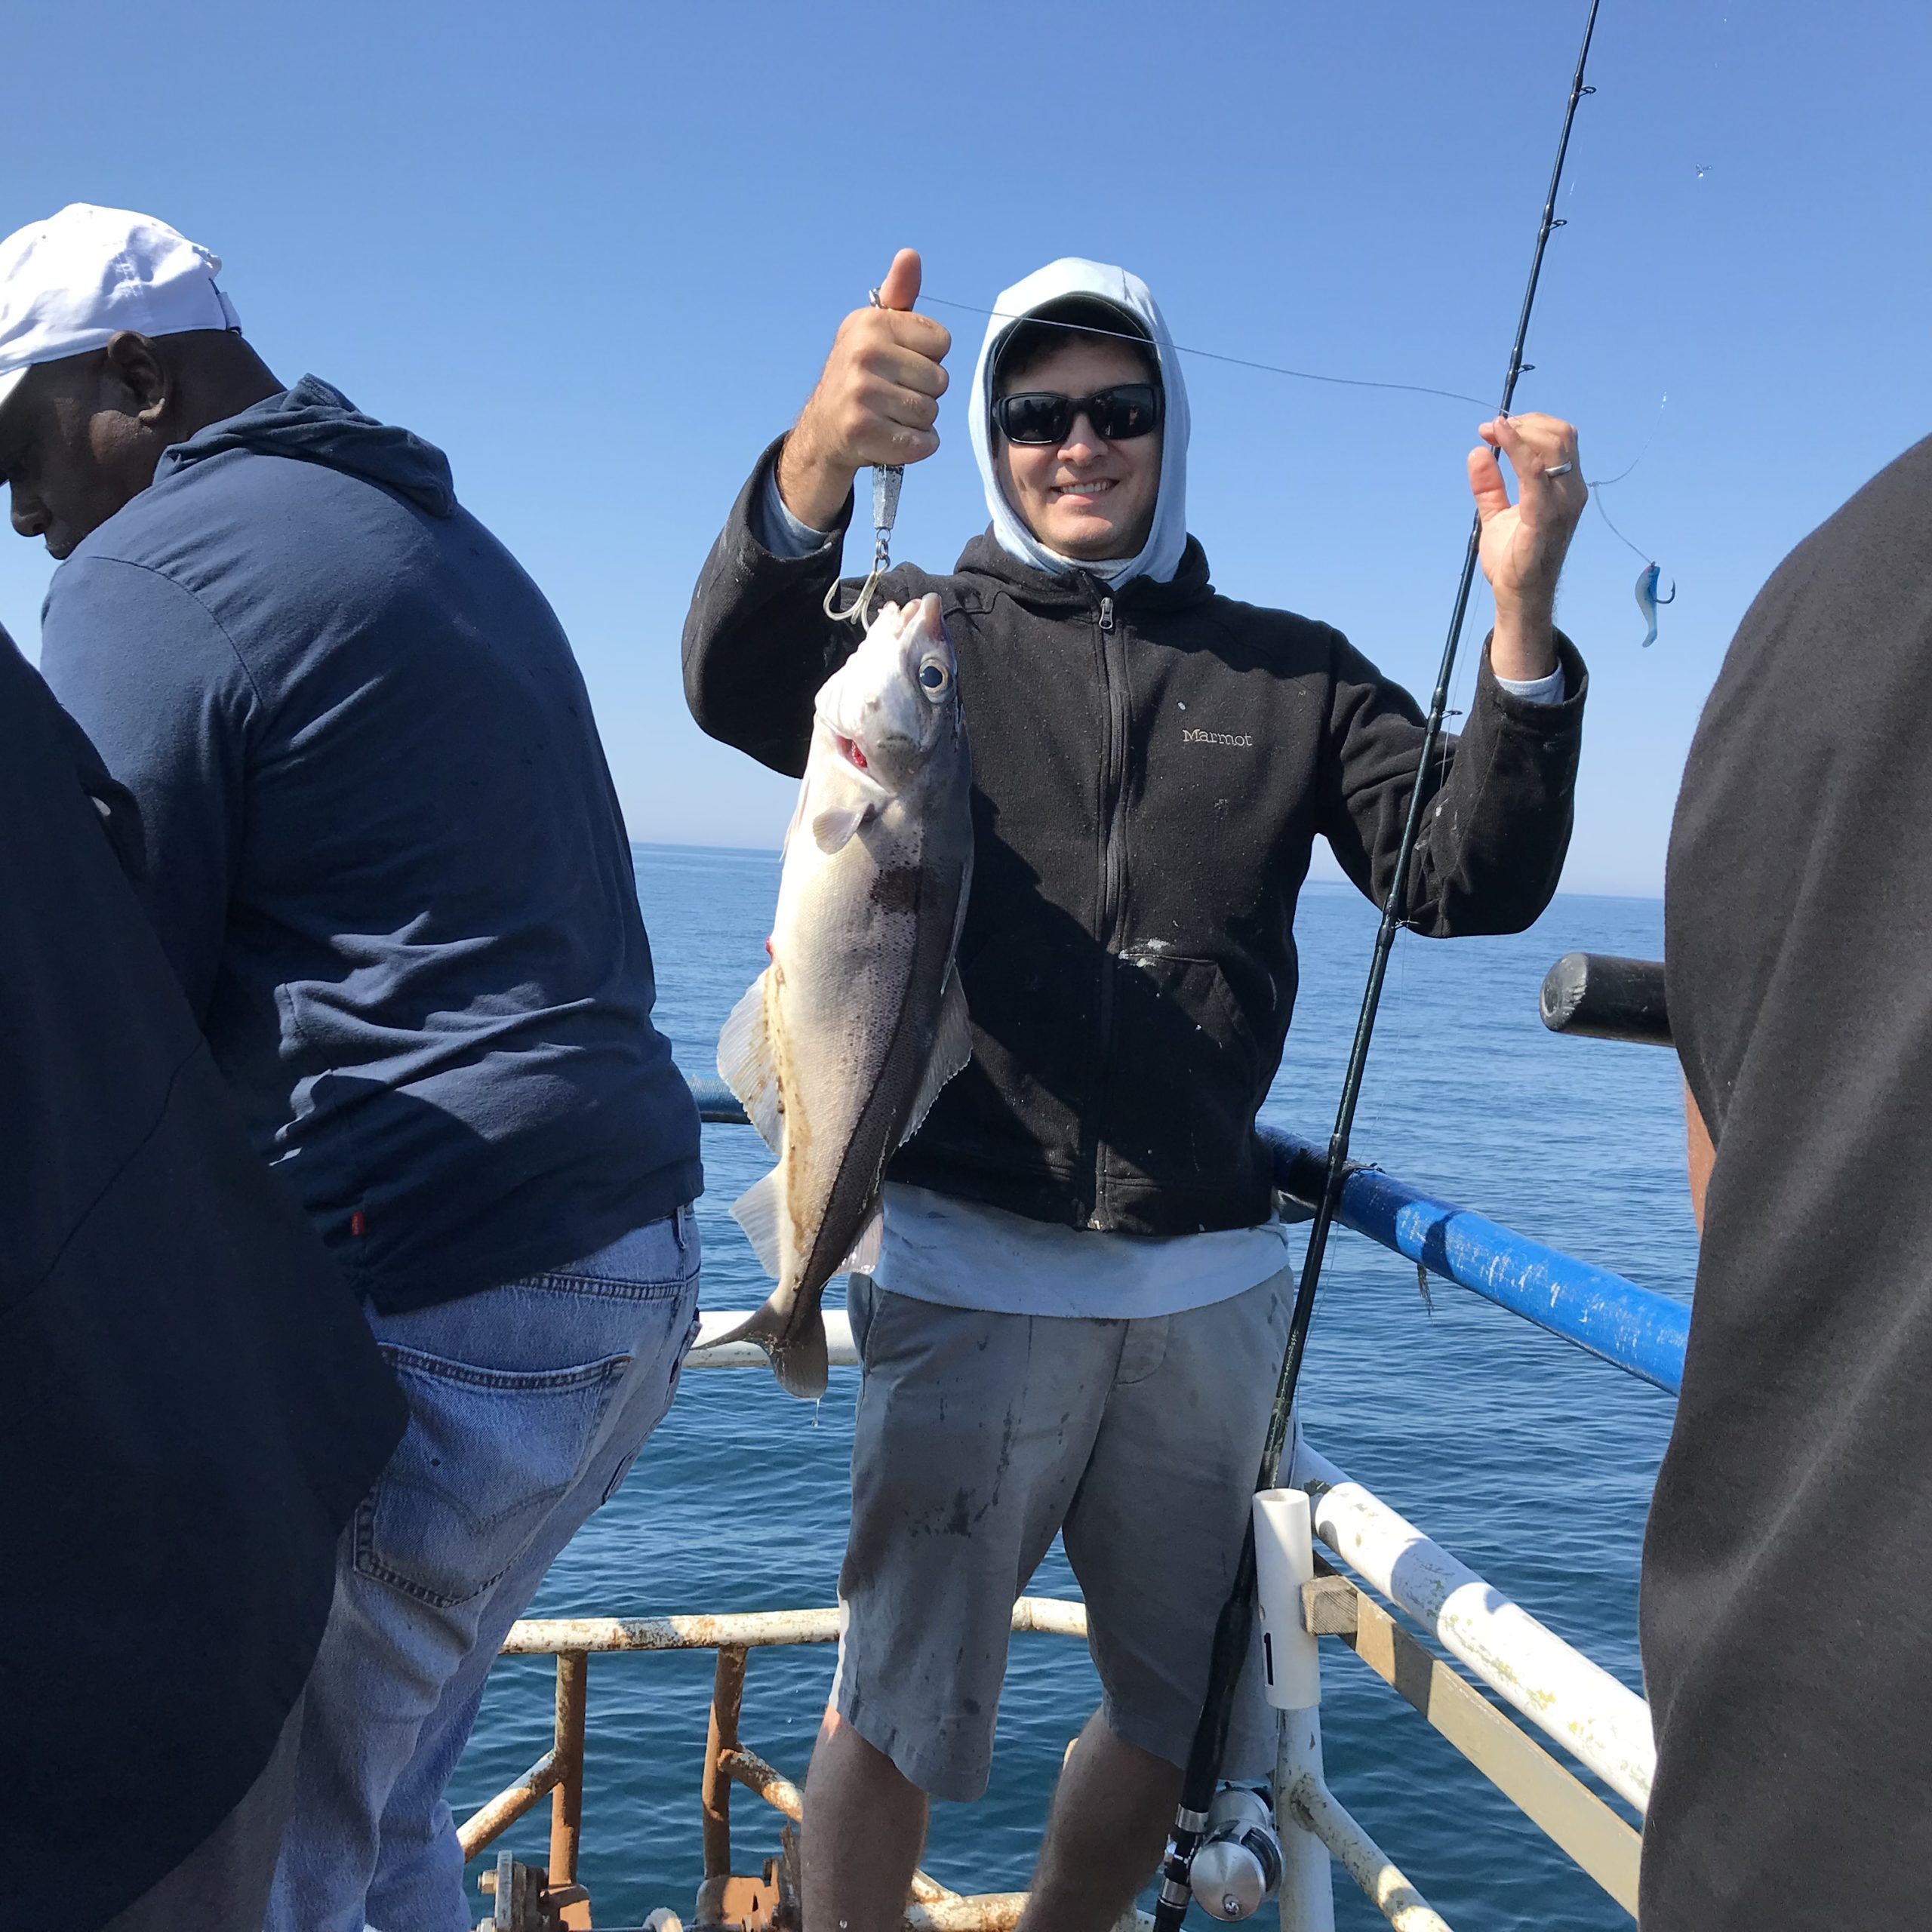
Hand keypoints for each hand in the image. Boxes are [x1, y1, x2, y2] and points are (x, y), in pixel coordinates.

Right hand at [777, 249, 952, 530]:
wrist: (824, 429)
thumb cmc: (861, 375)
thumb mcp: (875, 329)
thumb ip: (899, 294)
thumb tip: (910, 255)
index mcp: (871, 324)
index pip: (942, 342)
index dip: (928, 358)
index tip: (899, 364)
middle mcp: (863, 354)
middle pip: (940, 380)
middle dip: (924, 392)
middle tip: (893, 395)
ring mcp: (861, 394)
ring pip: (931, 412)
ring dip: (918, 421)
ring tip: (890, 415)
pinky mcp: (864, 431)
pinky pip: (924, 442)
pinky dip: (917, 446)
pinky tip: (893, 437)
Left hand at [1467, 411, 1584, 680]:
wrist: (1519, 596)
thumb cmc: (1514, 558)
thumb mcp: (1497, 514)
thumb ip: (1489, 485)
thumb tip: (1478, 452)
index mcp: (1565, 489)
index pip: (1558, 439)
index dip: (1528, 425)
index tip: (1494, 428)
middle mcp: (1571, 492)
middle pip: (1559, 436)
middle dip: (1524, 423)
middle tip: (1491, 428)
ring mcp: (1563, 503)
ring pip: (1552, 446)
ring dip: (1520, 431)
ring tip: (1493, 431)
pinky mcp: (1545, 516)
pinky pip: (1534, 472)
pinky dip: (1517, 447)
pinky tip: (1498, 436)